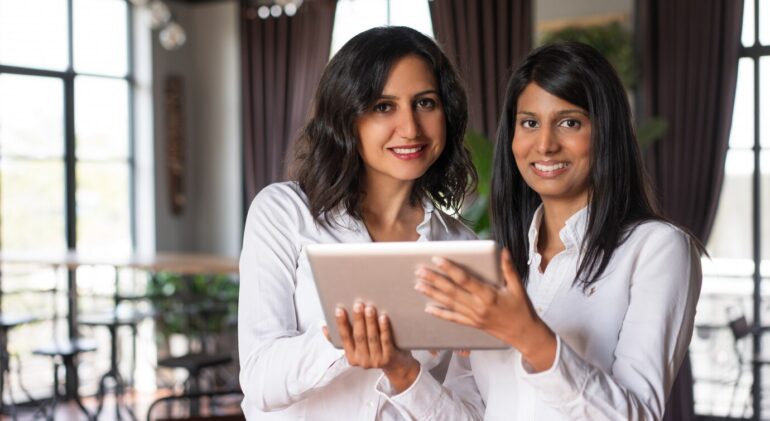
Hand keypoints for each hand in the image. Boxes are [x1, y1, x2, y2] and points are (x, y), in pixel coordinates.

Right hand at [335, 301, 419, 391]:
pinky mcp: (389, 358)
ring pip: (372, 338)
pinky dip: (384, 328)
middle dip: (357, 319)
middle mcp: (362, 360)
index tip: (339, 309)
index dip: (340, 323)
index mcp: (351, 357)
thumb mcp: (356, 348)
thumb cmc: (374, 351)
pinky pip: (385, 341)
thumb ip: (342, 339)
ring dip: (370, 322)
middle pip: (359, 337)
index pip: (343, 338)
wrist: (397, 367)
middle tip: (358, 304)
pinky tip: (383, 317)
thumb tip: (324, 327)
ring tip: (370, 308)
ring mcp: (376, 360)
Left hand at [415, 249, 555, 371]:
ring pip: (449, 304)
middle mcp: (478, 306)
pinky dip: (440, 314)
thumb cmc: (522, 309)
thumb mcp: (518, 287)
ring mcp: (474, 317)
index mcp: (489, 295)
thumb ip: (508, 269)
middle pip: (452, 291)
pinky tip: (428, 309)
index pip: (465, 279)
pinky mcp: (473, 324)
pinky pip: (454, 319)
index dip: (450, 269)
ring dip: (433, 294)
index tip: (437, 259)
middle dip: (434, 280)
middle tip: (420, 271)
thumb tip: (502, 251)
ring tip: (418, 285)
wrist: (524, 334)